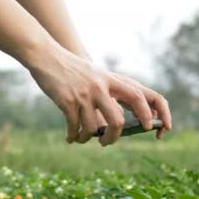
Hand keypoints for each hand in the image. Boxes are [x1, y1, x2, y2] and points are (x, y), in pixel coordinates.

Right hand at [28, 46, 171, 145]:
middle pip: (117, 121)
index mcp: (111, 80)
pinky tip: (70, 138)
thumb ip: (109, 93)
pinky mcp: (67, 101)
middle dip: (114, 137)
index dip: (150, 113)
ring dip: (87, 138)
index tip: (152, 127)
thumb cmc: (72, 69)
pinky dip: (73, 136)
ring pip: (93, 129)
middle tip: (107, 142)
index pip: (139, 96)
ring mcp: (84, 94)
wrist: (46, 56)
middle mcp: (101, 87)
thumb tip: (116, 123)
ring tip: (81, 138)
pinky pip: (75, 128)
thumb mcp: (96, 76)